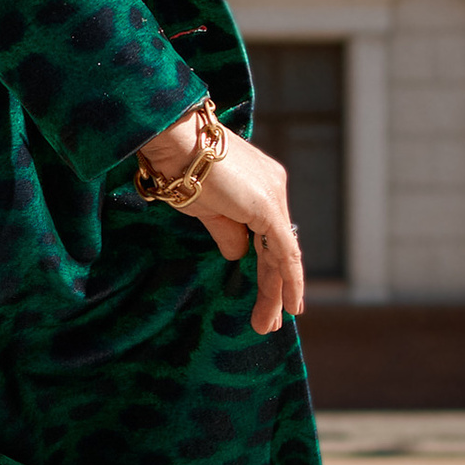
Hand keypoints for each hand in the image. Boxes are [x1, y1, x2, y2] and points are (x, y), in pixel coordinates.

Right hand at [137, 108, 307, 334]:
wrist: (175, 141)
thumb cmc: (181, 168)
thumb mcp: (206, 210)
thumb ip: (227, 233)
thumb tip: (237, 255)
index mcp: (261, 183)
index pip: (270, 233)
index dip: (270, 266)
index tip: (271, 294)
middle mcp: (274, 186)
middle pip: (279, 246)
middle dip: (275, 285)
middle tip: (271, 319)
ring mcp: (274, 195)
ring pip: (282, 253)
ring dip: (277, 291)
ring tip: (269, 323)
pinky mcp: (269, 207)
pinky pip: (284, 252)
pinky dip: (288, 280)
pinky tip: (288, 303)